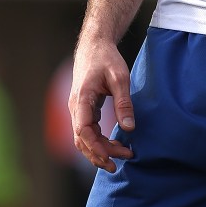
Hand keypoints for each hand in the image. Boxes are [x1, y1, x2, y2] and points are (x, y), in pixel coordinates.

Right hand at [68, 38, 134, 171]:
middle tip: (122, 161)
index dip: (95, 147)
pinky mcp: (83, 109)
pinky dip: (98, 141)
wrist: (94, 45)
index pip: (83, 130)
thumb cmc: (107, 59)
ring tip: (119, 157)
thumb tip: (129, 128)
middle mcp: (76, 107)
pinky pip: (87, 131)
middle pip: (82, 139)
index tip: (110, 158)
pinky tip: (113, 145)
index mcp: (82, 98)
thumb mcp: (120, 78)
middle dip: (99, 154)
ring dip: (99, 150)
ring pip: (83, 138)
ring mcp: (78, 109)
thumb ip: (123, 103)